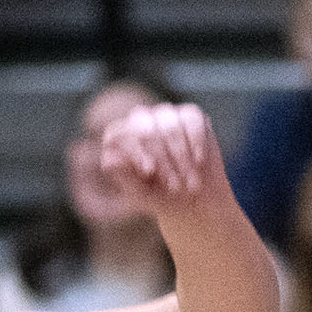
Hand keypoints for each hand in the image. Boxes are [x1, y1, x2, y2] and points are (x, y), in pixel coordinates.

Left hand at [96, 101, 220, 218]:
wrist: (197, 196)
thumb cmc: (161, 197)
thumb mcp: (142, 194)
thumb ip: (125, 178)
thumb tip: (111, 162)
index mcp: (119, 139)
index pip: (118, 135)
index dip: (134, 150)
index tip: (150, 171)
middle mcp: (139, 121)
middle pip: (144, 129)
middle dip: (162, 159)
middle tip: (175, 187)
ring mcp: (164, 115)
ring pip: (169, 125)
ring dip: (182, 156)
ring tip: (190, 183)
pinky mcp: (189, 114)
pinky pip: (191, 119)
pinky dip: (196, 141)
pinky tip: (199, 161)